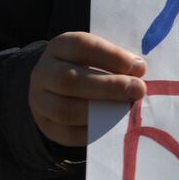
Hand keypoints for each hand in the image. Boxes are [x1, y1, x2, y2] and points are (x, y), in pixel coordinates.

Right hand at [28, 32, 146, 146]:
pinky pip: (68, 133)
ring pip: (65, 110)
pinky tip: (112, 126)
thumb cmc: (89, 67)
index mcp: (59, 47)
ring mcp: (39, 101)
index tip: (139, 67)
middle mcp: (44, 72)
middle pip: (70, 80)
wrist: (56, 88)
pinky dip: (93, 131)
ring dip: (100, 111)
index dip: (112, 56)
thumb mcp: (99, 56)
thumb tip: (139, 74)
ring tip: (126, 109)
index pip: (82, 46)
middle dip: (109, 87)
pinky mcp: (45, 125)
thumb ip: (117, 62)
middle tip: (138, 90)